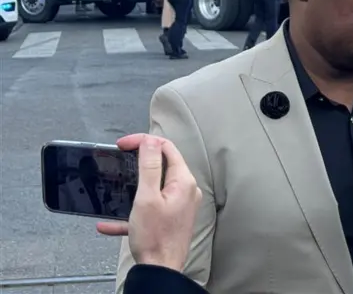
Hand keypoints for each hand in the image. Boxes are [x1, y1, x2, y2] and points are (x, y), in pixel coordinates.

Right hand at [96, 134, 201, 271]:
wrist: (161, 272)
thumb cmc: (155, 237)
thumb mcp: (147, 197)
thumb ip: (149, 166)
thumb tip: (150, 140)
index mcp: (183, 181)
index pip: (166, 147)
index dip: (144, 141)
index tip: (123, 145)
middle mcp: (185, 190)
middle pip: (161, 164)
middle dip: (137, 162)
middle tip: (118, 160)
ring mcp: (179, 205)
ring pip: (153, 187)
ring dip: (131, 188)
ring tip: (114, 187)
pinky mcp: (171, 218)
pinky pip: (149, 208)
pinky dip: (130, 212)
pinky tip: (107, 224)